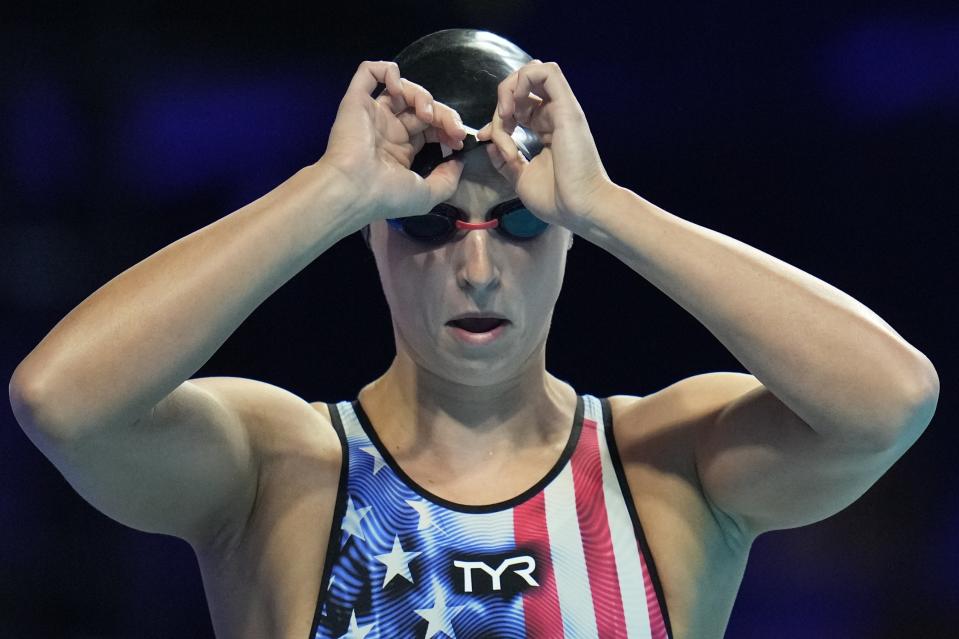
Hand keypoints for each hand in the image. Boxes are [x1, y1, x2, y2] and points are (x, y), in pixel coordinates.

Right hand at [319, 61, 468, 221]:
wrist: (355, 190)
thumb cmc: (388, 196)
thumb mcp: (428, 194)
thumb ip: (448, 179)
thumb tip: (458, 161)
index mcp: (401, 149)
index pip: (430, 127)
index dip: (447, 128)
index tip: (459, 140)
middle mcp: (387, 129)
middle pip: (421, 107)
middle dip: (444, 115)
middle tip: (454, 129)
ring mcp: (373, 114)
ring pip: (402, 88)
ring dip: (423, 96)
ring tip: (427, 115)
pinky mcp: (356, 101)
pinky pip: (369, 72)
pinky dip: (388, 71)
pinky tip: (398, 89)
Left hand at [476, 60, 615, 231]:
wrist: (580, 208)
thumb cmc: (557, 199)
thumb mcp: (521, 178)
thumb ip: (505, 160)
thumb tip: (490, 144)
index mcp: (547, 130)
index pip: (519, 106)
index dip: (497, 117)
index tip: (487, 137)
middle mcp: (555, 115)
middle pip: (523, 87)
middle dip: (502, 103)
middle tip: (499, 130)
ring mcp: (562, 109)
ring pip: (533, 72)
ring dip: (511, 88)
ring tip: (506, 115)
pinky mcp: (566, 108)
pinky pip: (546, 73)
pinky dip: (522, 82)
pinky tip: (513, 109)